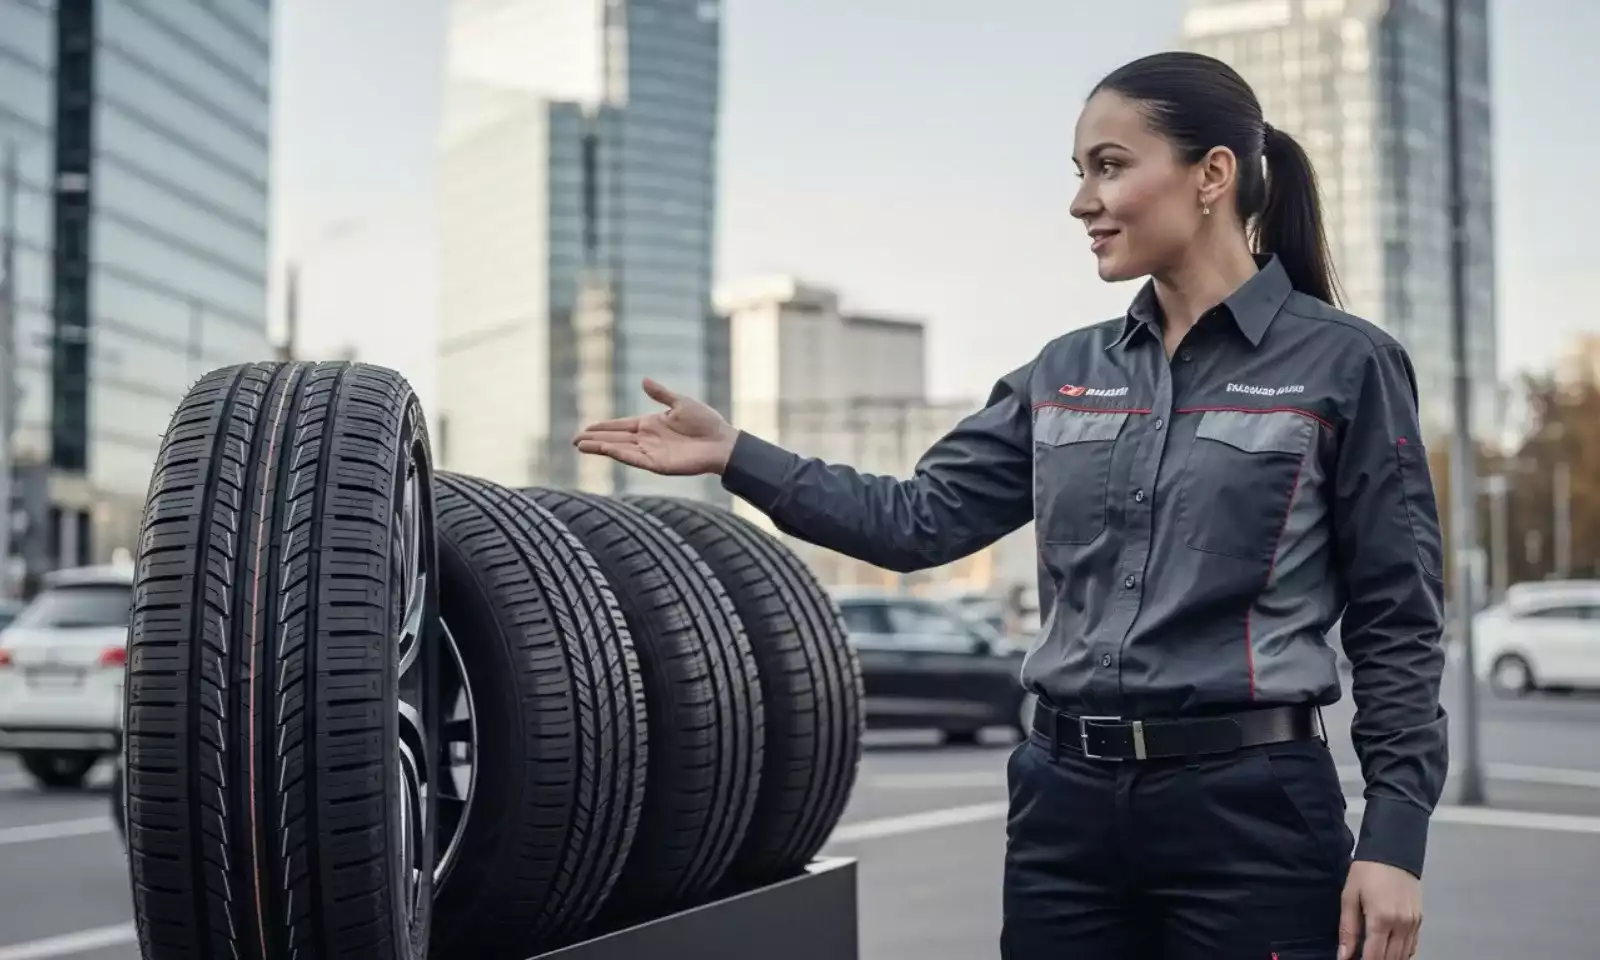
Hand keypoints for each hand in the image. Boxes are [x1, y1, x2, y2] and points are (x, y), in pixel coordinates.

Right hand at [572, 378, 738, 476]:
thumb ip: (661, 394)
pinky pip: (633, 459)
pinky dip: (618, 454)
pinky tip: (605, 449)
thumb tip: (643, 380)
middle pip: (615, 438)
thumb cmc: (706, 422)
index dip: (603, 427)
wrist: (722, 441)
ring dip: (600, 447)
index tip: (586, 428)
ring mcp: (651, 452)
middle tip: (574, 440)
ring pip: (619, 449)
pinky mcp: (658, 464)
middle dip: (595, 439)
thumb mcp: (680, 403)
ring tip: (580, 445)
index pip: (621, 426)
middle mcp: (647, 439)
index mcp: (651, 424)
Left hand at [1339, 860, 1421, 959]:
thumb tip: (1343, 956)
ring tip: (1373, 955)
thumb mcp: (1349, 896)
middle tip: (1361, 958)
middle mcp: (1401, 926)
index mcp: (1381, 920)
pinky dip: (1401, 953)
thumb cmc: (1366, 873)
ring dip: (1389, 959)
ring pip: (1404, 956)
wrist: (1393, 851)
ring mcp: (1414, 924)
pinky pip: (1412, 946)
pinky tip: (1389, 951)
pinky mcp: (1420, 920)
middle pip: (1391, 959)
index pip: (1374, 956)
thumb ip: (1348, 929)